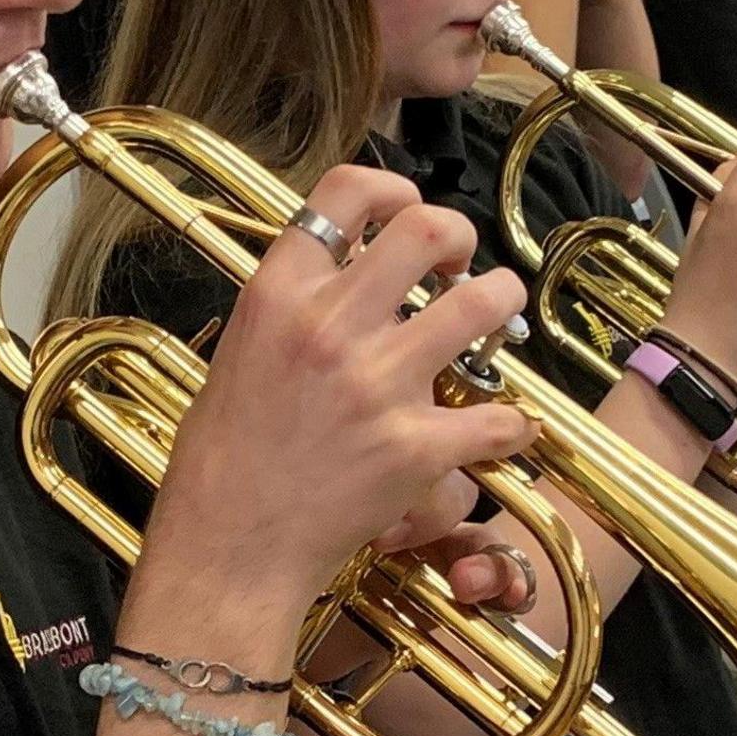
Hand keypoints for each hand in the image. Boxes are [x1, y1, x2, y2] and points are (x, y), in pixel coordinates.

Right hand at [147, 165, 537, 608]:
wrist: (228, 549)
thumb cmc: (225, 461)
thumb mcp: (240, 352)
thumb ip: (293, 304)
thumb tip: (343, 270)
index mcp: (279, 294)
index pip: (347, 191)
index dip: (393, 186)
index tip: (408, 207)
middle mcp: (331, 326)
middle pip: (428, 229)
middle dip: (460, 236)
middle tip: (460, 264)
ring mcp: (377, 384)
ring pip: (482, 303)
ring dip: (502, 301)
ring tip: (497, 317)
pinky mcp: (414, 446)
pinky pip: (498, 417)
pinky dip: (511, 424)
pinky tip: (504, 428)